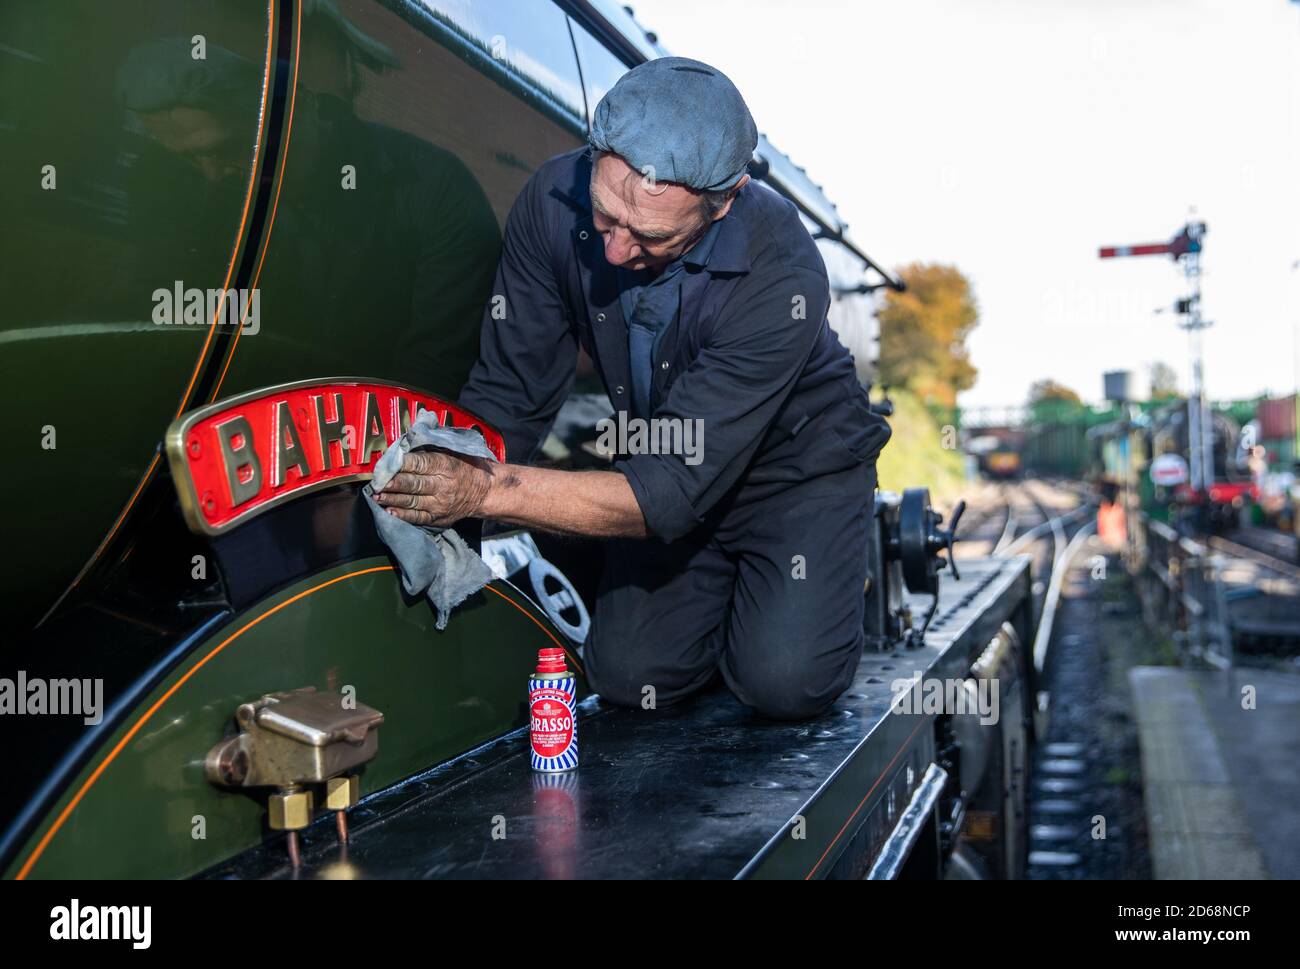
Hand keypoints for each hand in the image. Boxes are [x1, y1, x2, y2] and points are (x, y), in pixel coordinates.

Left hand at [372, 449, 491, 526]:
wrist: (485, 491)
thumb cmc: (466, 466)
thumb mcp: (454, 450)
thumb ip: (431, 446)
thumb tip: (406, 439)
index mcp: (445, 465)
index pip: (419, 463)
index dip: (400, 464)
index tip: (385, 463)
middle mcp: (442, 485)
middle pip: (413, 484)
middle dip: (392, 483)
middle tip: (376, 482)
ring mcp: (440, 504)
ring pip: (411, 501)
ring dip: (392, 499)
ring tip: (377, 496)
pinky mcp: (438, 518)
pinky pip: (417, 517)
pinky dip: (402, 515)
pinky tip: (389, 511)